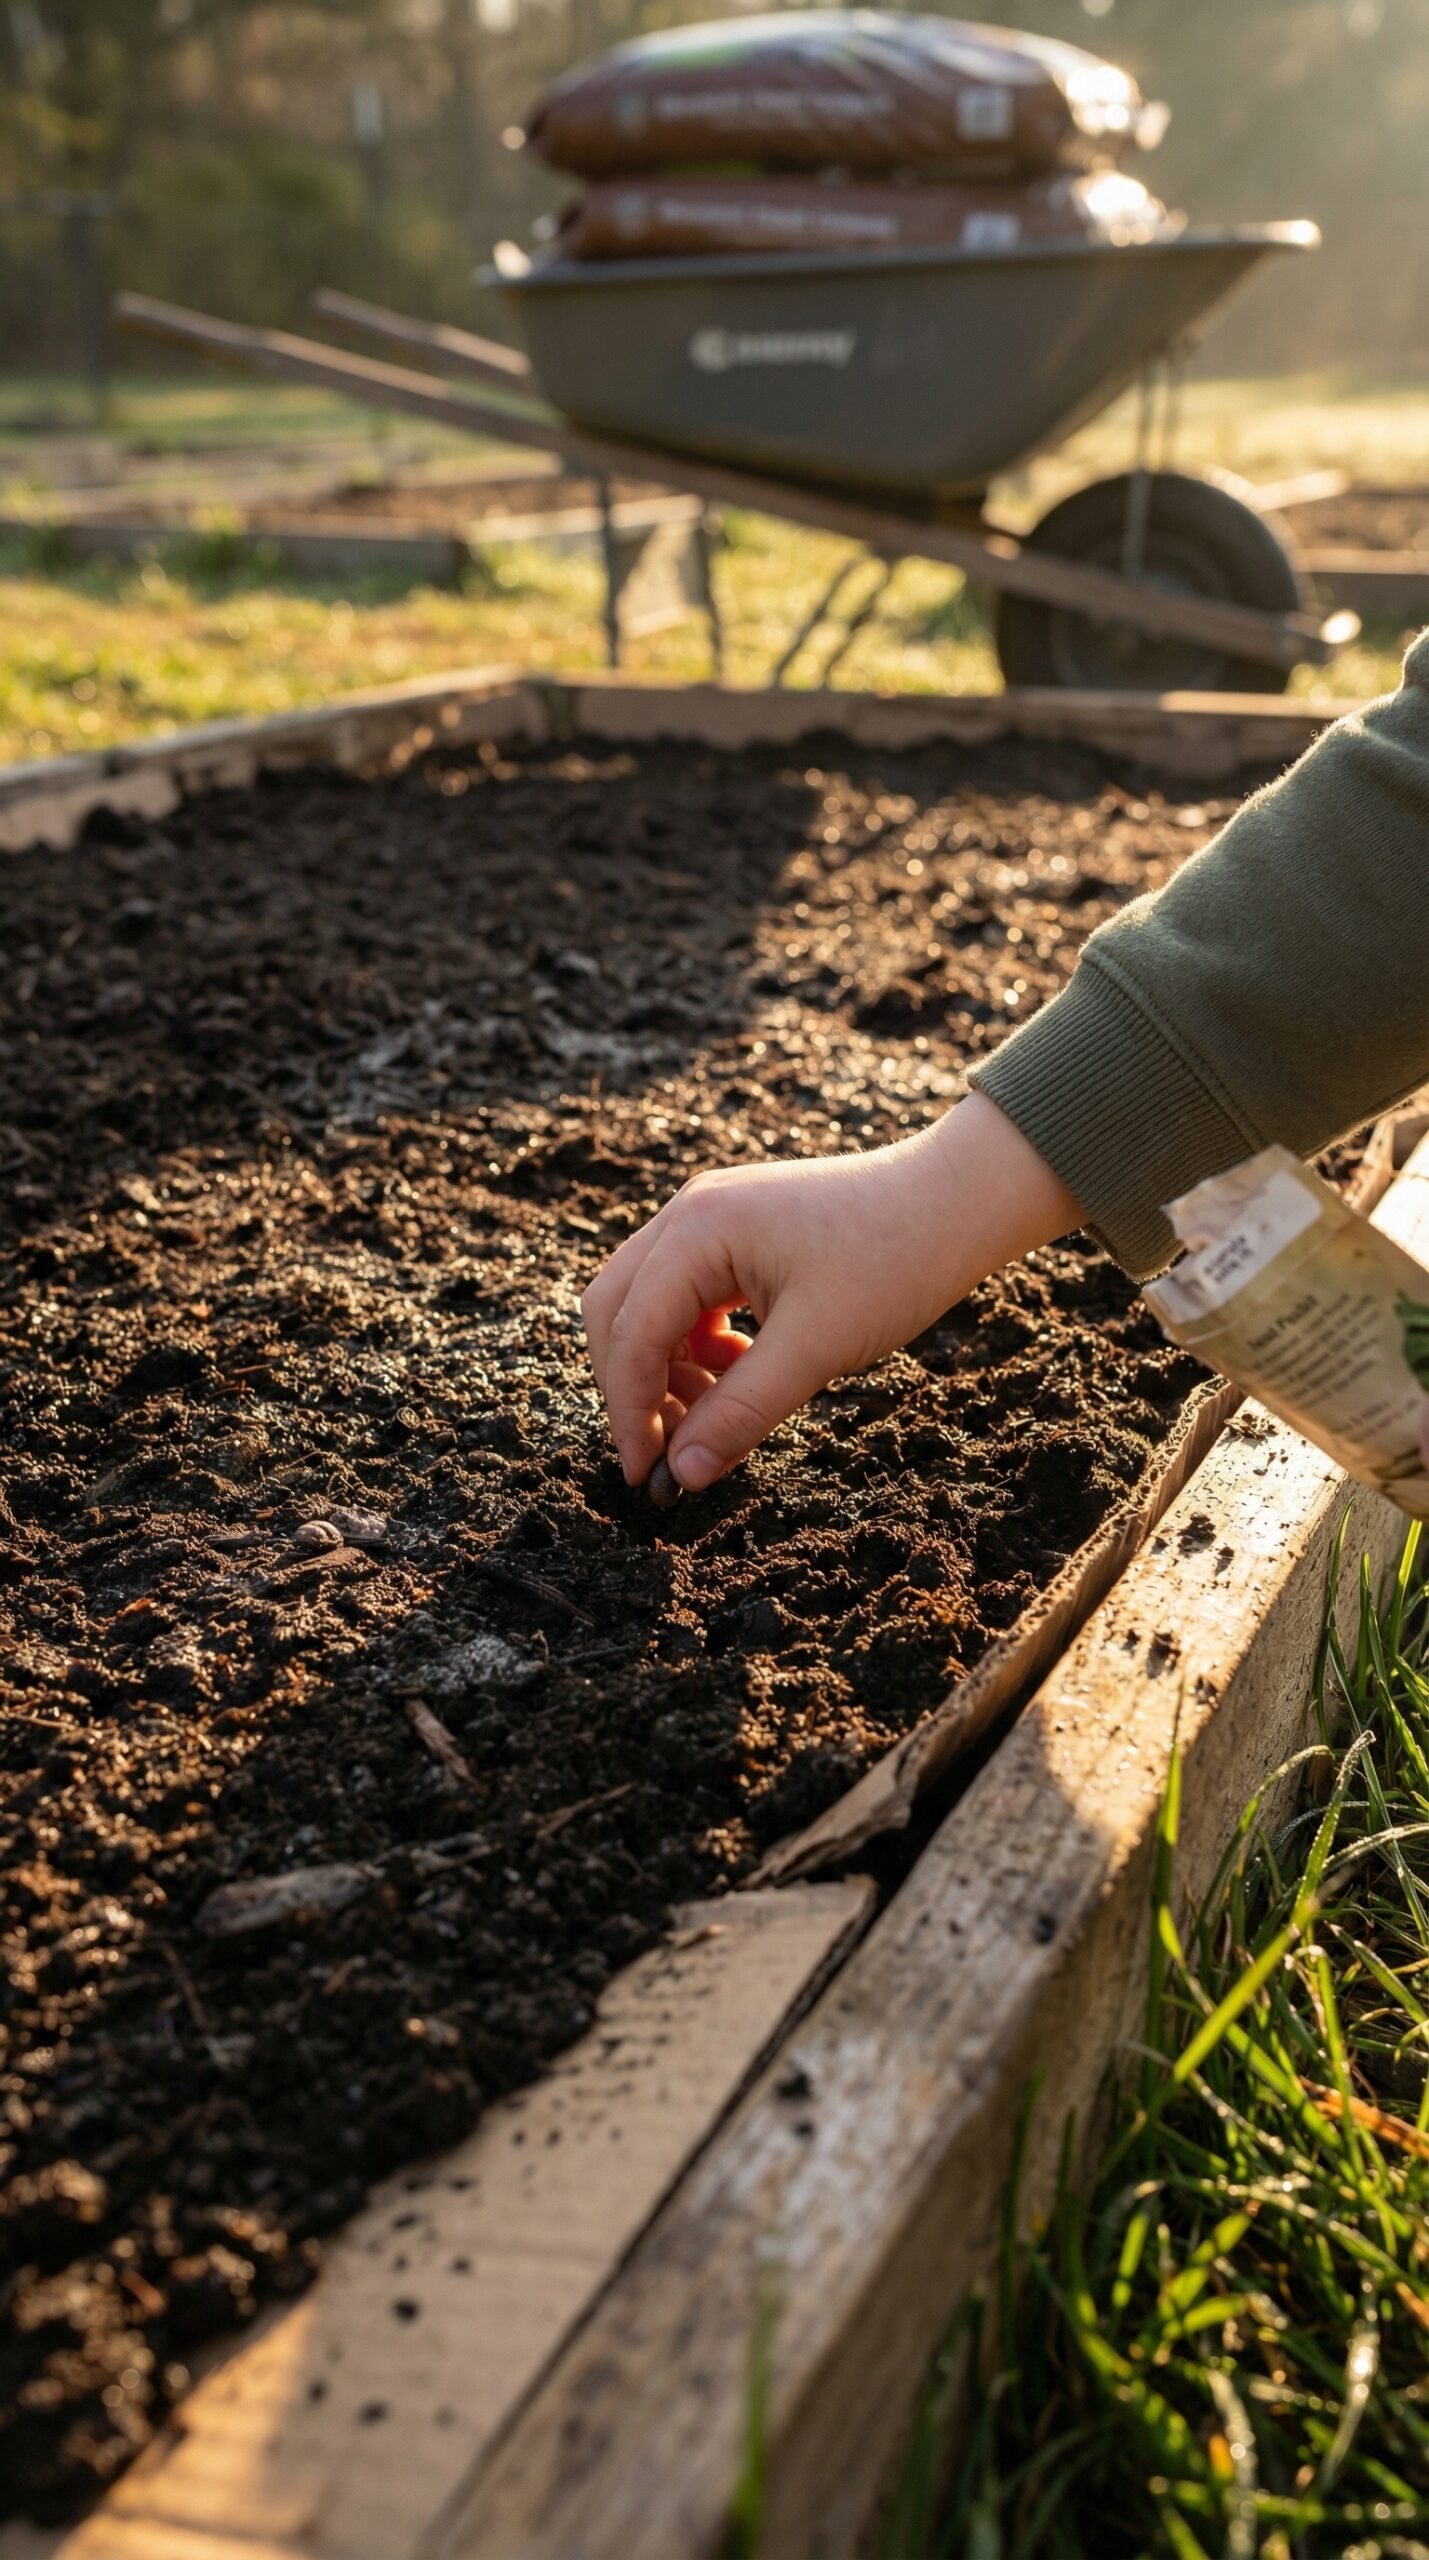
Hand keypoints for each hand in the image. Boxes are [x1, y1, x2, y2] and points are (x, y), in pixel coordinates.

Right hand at [581, 1092, 1082, 1491]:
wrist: (959, 1200)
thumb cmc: (895, 1261)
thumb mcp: (816, 1348)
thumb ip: (740, 1412)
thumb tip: (683, 1476)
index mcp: (699, 1230)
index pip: (631, 1332)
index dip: (631, 1411)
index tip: (648, 1477)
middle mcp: (691, 1214)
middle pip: (616, 1311)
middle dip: (632, 1387)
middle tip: (662, 1456)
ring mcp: (713, 1218)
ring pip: (648, 1304)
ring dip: (665, 1369)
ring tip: (711, 1421)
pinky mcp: (739, 1233)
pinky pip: (688, 1296)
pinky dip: (696, 1346)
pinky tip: (736, 1376)